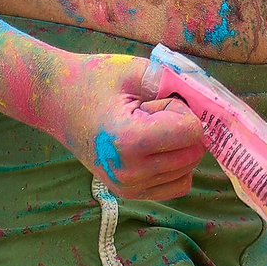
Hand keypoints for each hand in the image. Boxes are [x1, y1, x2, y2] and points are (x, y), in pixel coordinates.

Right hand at [48, 54, 205, 201]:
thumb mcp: (134, 70)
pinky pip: (178, 184)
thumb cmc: (93, 81)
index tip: (154, 100)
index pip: (192, 132)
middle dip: (183, 126)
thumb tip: (210, 99)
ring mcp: (129, 188)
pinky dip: (176, 163)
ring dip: (178, 145)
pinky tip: (152, 146)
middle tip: (151, 111)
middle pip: (194, 152)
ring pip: (189, 168)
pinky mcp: (130, 194)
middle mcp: (130, 173)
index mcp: (129, 141)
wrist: (56, 102)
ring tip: (146, 127)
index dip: (181, 109)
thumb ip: (174, 83)